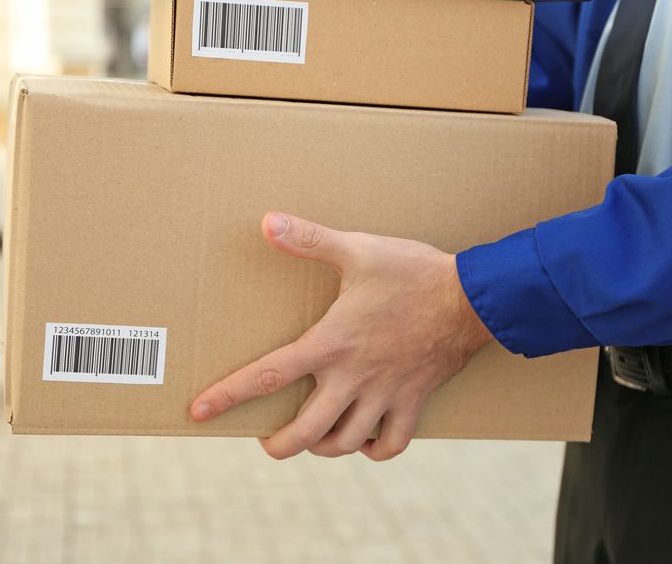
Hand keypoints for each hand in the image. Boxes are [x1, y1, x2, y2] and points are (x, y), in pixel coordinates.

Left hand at [190, 212, 491, 460]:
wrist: (471, 297)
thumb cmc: (412, 272)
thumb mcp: (358, 249)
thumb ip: (309, 239)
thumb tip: (267, 222)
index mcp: (331, 343)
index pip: (269, 375)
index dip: (229, 396)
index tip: (200, 412)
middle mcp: (353, 378)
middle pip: (306, 431)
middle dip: (280, 445)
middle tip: (267, 442)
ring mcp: (385, 394)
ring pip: (346, 442)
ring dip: (324, 447)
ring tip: (312, 440)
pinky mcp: (414, 400)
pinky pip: (393, 443)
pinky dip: (376, 449)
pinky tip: (365, 441)